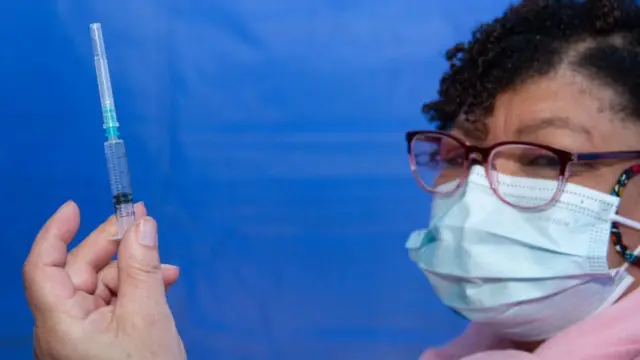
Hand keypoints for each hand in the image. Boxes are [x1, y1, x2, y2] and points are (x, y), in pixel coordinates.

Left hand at [23, 201, 185, 359]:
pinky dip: (133, 290)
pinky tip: (160, 285)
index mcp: (61, 325)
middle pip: (77, 271)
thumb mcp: (149, 314)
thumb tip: (141, 223)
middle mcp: (60, 329)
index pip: (41, 268)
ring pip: (98, 286)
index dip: (55, 232)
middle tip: (143, 223)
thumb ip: (142, 264)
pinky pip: (108, 304)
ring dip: (132, 271)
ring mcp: (76, 337)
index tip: (76, 206)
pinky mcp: (93, 341)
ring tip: (167, 271)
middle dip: (113, 247)